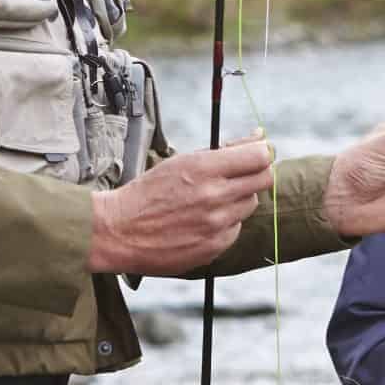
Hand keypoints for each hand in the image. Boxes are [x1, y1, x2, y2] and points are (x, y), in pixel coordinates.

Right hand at [88, 133, 274, 275]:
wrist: (119, 231)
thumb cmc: (149, 192)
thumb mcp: (181, 161)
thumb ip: (225, 150)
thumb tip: (260, 137)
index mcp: (204, 168)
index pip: (260, 156)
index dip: (263, 152)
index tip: (258, 153)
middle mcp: (214, 196)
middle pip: (265, 179)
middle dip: (257, 173)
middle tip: (240, 174)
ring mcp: (215, 225)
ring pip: (250, 204)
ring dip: (238, 198)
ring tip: (210, 199)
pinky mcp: (214, 247)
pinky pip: (235, 228)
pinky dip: (226, 222)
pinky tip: (201, 221)